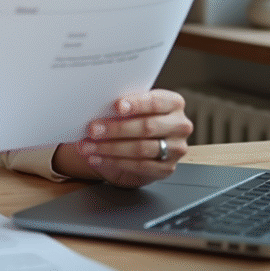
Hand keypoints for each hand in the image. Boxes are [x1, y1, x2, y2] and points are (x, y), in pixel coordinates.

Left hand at [55, 89, 192, 186]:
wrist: (138, 147)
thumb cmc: (133, 120)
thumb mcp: (131, 109)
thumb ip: (123, 107)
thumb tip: (98, 106)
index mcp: (174, 104)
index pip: (156, 102)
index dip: (136, 104)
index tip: (116, 106)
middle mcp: (180, 126)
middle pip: (147, 127)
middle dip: (116, 129)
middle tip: (93, 129)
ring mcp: (176, 149)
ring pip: (141, 148)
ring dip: (110, 148)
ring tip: (89, 146)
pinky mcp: (167, 168)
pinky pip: (139, 166)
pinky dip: (114, 162)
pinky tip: (98, 158)